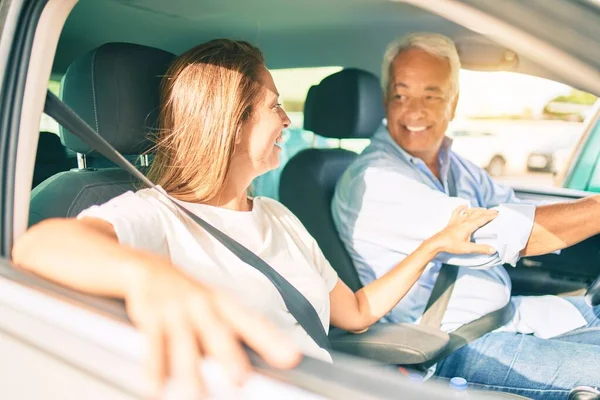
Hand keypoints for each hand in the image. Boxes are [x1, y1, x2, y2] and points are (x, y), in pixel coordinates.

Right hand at [124, 256, 300, 397]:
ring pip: (184, 341)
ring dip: (189, 369)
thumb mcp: (215, 306)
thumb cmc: (188, 295)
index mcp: (222, 303)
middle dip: (229, 355)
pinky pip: (152, 342)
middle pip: (218, 331)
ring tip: (195, 396)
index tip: (290, 357)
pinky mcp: (150, 314)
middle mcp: (202, 304)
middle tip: (239, 380)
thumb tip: (270, 355)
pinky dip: (153, 365)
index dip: (271, 339)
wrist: (145, 268)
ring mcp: (176, 309)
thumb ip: (236, 330)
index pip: (252, 322)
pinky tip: (154, 386)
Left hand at [430, 205, 497, 254]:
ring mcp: (457, 220)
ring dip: (477, 209)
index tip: (497, 213)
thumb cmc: (452, 245)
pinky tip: (465, 205)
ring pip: (469, 212)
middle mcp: (463, 220)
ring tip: (484, 209)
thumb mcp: (467, 248)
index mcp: (469, 226)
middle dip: (487, 212)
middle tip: (494, 211)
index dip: (490, 216)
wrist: (437, 243)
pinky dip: (461, 208)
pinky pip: (457, 212)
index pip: (482, 219)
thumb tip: (493, 249)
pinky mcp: (451, 221)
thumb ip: (481, 248)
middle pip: (477, 214)